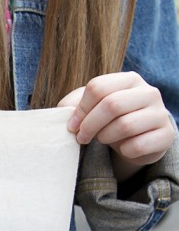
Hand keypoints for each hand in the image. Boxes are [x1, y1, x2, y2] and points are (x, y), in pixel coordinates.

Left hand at [58, 72, 175, 181]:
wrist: (140, 138)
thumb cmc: (111, 119)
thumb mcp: (92, 107)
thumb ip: (74, 104)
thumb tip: (63, 112)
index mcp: (129, 79)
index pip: (98, 87)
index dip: (80, 109)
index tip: (72, 125)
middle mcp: (149, 92)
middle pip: (111, 105)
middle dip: (90, 125)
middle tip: (81, 138)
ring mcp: (160, 113)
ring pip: (125, 125)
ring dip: (105, 137)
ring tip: (102, 139)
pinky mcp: (166, 135)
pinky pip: (137, 146)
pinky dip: (124, 151)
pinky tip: (123, 148)